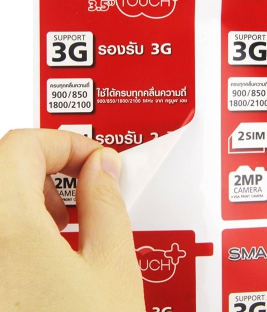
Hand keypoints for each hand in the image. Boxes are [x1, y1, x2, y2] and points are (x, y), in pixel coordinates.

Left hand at [0, 129, 144, 310]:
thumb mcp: (112, 267)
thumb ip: (106, 203)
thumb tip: (101, 167)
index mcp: (6, 227)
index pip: (23, 145)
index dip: (66, 142)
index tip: (94, 159)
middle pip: (5, 166)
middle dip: (51, 168)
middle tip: (86, 187)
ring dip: (32, 194)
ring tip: (64, 223)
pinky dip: (16, 221)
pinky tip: (40, 250)